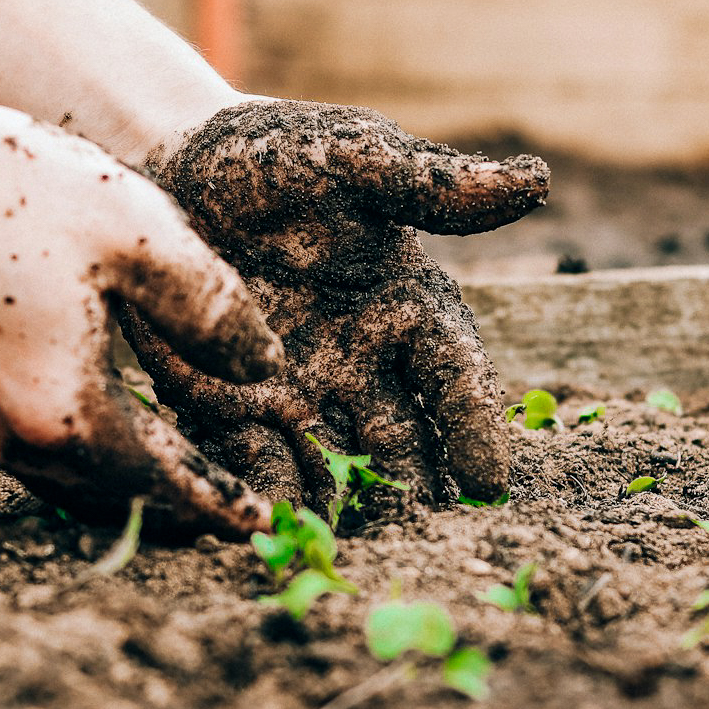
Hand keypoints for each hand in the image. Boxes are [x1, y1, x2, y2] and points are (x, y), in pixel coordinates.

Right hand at [0, 99, 282, 534]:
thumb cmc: (7, 188)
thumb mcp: (140, 234)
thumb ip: (214, 310)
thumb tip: (266, 370)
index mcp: (67, 413)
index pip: (166, 484)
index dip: (221, 503)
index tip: (264, 525)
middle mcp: (12, 440)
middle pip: (117, 500)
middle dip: (180, 509)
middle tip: (234, 512)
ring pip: (72, 485)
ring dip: (131, 488)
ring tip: (185, 479)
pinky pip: (36, 454)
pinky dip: (87, 458)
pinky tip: (113, 427)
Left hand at [120, 100, 548, 516]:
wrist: (172, 163)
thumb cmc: (277, 155)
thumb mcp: (352, 157)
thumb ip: (430, 183)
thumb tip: (536, 181)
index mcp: (408, 308)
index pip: (454, 376)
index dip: (474, 426)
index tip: (490, 481)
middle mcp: (362, 364)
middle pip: (402, 442)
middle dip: (414, 492)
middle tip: (426, 541)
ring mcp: (297, 393)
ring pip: (334, 466)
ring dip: (343, 509)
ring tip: (349, 553)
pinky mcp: (228, 407)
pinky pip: (253, 461)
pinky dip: (264, 495)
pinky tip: (268, 529)